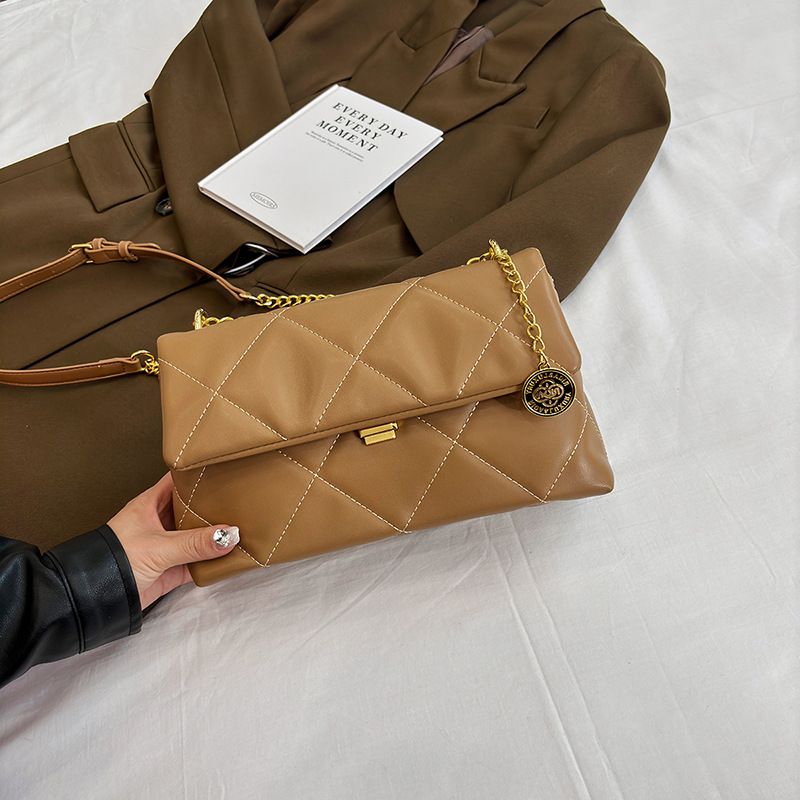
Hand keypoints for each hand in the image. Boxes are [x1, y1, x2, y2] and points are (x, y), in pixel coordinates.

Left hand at [108, 473, 238, 609]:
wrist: (99, 602)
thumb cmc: (117, 561)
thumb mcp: (158, 547)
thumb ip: (196, 542)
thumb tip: (231, 535)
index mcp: (150, 504)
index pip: (178, 480)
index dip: (198, 473)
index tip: (223, 468)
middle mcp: (160, 521)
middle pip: (192, 507)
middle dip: (214, 505)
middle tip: (242, 498)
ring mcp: (167, 545)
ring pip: (198, 535)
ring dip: (216, 534)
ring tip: (244, 524)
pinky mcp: (173, 568)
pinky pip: (199, 561)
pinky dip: (214, 560)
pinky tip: (233, 555)